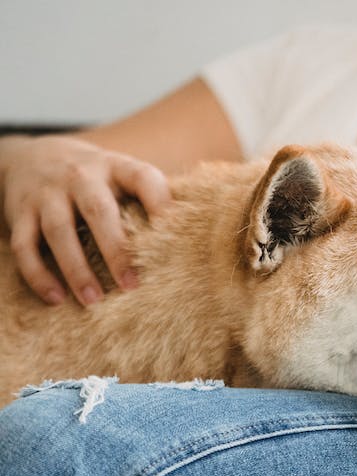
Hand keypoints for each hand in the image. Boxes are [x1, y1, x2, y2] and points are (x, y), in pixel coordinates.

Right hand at [1, 134, 169, 304]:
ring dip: (76, 269)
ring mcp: (47, 193)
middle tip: (131, 286)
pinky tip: (56, 298)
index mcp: (115, 166)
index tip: (174, 233)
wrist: (31, 154)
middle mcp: (80, 176)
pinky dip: (39, 274)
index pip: (143, 178)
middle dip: (116, 250)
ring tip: (93, 300)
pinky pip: (25, 246)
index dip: (160, 202)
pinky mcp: (19, 211)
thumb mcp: (121, 173)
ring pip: (59, 231)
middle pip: (98, 212)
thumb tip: (197, 234)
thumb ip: (151, 197)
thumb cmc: (95, 177)